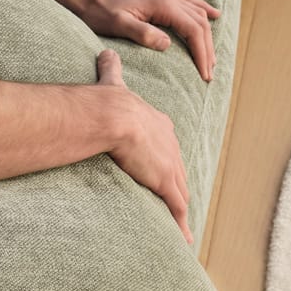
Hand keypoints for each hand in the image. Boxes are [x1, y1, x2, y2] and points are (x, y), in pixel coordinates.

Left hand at [77, 0, 221, 81]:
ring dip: (207, 33)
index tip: (205, 73)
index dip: (202, 52)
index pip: (192, 29)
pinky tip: (213, 14)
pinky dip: (203, 9)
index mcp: (161, 5)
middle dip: (207, 48)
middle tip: (209, 72)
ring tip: (211, 56)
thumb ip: (143, 34)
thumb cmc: (100, 13)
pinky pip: (189, 1)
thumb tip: (167, 44)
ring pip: (197, 12)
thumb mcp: (119, 25)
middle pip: (199, 22)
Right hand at [94, 51, 192, 241]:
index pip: (166, 145)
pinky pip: (176, 207)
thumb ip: (111, 69)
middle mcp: (170, 143)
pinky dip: (181, 223)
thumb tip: (105, 52)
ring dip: (181, 208)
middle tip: (178, 199)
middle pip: (178, 169)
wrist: (110, 114)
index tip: (163, 168)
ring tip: (183, 225)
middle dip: (179, 184)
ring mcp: (170, 164)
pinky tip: (185, 238)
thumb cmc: (107, 100)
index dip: (165, 158)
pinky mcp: (165, 181)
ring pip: (180, 191)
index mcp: (158, 123)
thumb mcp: (113, 82)